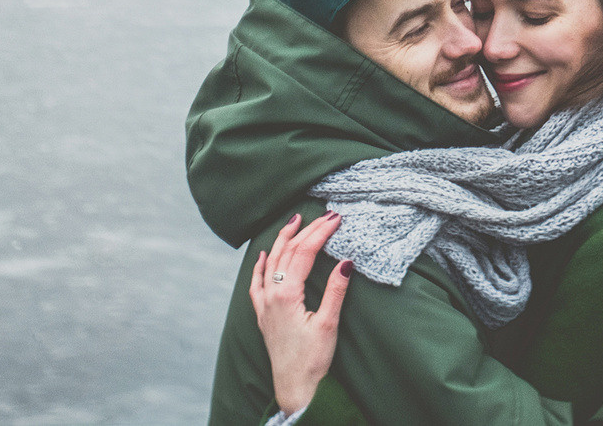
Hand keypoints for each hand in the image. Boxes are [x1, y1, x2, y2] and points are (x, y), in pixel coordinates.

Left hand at [248, 210, 352, 414]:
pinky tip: (262, 255)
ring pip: (270, 262)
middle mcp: (271, 295)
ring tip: (294, 221)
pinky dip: (260, 265)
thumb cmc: (312, 360)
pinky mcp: (263, 314)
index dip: (320, 232)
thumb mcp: (328, 324)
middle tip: (324, 215)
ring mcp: (264, 304)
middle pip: (288, 252)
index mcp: (287, 294)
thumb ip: (335, 291)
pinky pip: (256, 283)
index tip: (335, 218)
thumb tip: (346, 262)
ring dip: (283, 239)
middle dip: (306, 230)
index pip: (304, 252)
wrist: (294, 387)